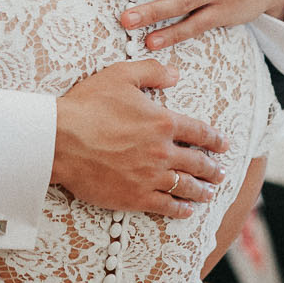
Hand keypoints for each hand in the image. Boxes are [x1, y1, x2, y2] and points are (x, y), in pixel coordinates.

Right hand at [52, 60, 226, 217]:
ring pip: (186, 186)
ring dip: (202, 190)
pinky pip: (166, 206)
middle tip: (221, 173)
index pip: (199, 132)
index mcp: (162, 122)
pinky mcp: (135, 197)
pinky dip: (180, 208)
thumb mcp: (120, 76)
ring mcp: (150, 177)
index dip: (215, 139)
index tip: (224, 145)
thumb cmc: (87, 105)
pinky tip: (187, 210)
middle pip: (198, 163)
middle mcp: (162, 152)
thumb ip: (152, 72)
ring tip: (210, 193)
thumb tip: (176, 74)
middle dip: (213, 169)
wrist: (59, 140)